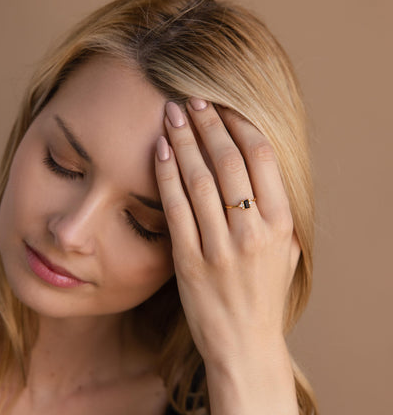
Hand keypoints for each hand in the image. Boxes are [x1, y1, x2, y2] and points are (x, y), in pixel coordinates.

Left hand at [155, 98, 300, 363]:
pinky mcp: (189, 261)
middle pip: (227, 161)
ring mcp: (220, 247)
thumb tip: (262, 174)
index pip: (261, 157)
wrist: (245, 346)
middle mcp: (253, 232)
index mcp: (281, 225)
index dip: (239, 125)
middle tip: (191, 99)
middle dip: (208, 123)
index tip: (222, 107)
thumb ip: (280, 215)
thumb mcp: (287, 254)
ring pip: (199, 179)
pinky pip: (176, 208)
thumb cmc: (265, 298)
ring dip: (184, 141)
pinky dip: (166, 175)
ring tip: (172, 114)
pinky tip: (160, 150)